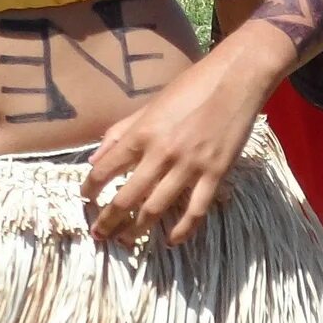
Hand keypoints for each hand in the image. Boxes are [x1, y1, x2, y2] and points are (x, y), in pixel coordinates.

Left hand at [84, 53, 268, 247]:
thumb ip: (121, 131)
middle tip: (99, 234)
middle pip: (126, 197)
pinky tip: (171, 240)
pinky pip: (195, 211)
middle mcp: (161, 153)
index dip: (90, 188)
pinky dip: (182, 230)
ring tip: (125, 242)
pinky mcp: (215, 174)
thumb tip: (95, 159)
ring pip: (155, 209)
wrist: (236, 80)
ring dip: (136, 230)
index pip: (105, 169)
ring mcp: (189, 166)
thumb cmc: (192, 87)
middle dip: (108, 221)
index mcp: (142, 133)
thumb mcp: (151, 105)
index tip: (86, 199)